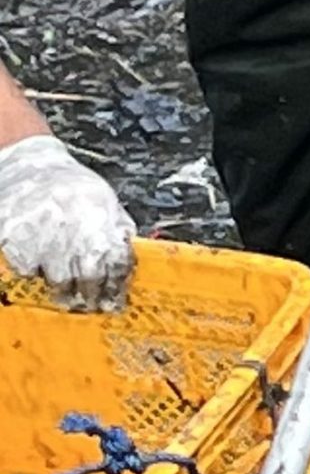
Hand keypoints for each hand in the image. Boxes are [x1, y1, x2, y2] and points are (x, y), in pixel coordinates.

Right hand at [0, 135, 136, 310]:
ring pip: (58, 280)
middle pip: (89, 275)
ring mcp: (42, 235)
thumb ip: (118, 230)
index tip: (116, 302)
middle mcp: (73, 227)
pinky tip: (40, 265)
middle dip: (93, 295)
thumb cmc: (71, 186)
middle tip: (92, 305)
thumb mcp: (105, 200)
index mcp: (101, 217)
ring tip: (68, 296)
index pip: (117, 261)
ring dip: (65, 292)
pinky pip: (28, 270)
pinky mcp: (15, 241)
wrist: (28, 167)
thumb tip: (129, 263)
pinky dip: (35, 273)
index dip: (117, 286)